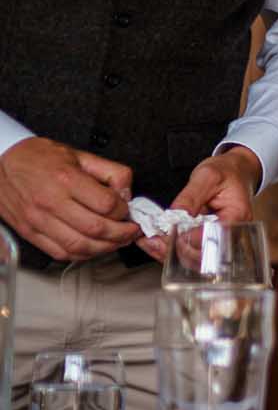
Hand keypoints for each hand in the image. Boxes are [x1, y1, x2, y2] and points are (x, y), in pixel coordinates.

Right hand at [0, 136, 137, 261]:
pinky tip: (93, 247)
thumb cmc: (38, 158)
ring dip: (105, 248)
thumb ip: (110, 171)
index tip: (128, 210)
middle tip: (131, 231)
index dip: (125, 211)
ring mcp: (37, 220)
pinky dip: (82, 254)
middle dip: (121, 234)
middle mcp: (50, 202)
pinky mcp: (29, 232)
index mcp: (65, 179)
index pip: (107, 204)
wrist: (0, 163)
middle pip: (96, 229)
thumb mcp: (80, 155)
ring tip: (117, 241)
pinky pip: (60, 253)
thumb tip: (127, 193)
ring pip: (79, 246)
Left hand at [140, 148, 263, 260]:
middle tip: (153, 240)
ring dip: (168, 253)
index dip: (189, 238)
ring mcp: (218, 239)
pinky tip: (155, 242)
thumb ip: (190, 196)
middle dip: (175, 249)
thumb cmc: (226, 172)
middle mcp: (230, 233)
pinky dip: (170, 250)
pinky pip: (189, 252)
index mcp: (236, 216)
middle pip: (203, 253)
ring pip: (193, 258)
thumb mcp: (207, 176)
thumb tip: (174, 216)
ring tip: (149, 242)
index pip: (213, 236)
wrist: (234, 171)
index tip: (170, 232)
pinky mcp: (206, 240)